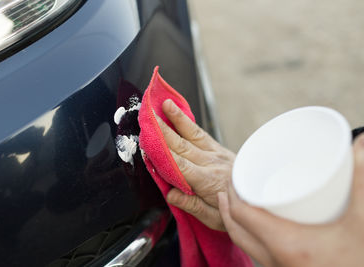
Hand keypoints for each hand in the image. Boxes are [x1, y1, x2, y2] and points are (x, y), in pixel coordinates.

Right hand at [155, 99, 234, 230]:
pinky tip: (180, 114)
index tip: (149, 142)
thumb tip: (170, 194)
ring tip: (165, 104)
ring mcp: (216, 153)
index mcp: (208, 182)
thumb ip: (191, 205)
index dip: (163, 153)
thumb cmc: (236, 211)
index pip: (180, 165)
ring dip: (178, 119)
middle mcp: (211, 163)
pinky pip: (202, 133)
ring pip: (193, 134)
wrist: (259, 200)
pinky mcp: (219, 149)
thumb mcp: (213, 218)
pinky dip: (189, 123)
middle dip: (164, 130)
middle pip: (183, 145)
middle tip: (149, 117)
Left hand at [218, 134, 363, 266]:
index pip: (240, 214)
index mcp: (285, 242)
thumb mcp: (362, 219)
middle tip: (231, 185)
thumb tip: (360, 143)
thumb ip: (360, 179)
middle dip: (228, 205)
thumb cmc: (362, 261)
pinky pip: (257, 252)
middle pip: (236, 229)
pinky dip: (250, 235)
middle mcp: (275, 259)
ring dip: (237, 221)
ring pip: (244, 243)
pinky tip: (264, 226)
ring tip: (241, 201)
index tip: (232, 176)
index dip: (230, 193)